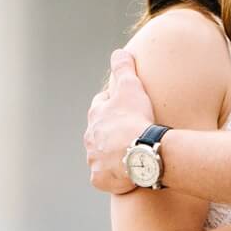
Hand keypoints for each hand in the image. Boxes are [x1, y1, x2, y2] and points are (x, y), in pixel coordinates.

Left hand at [84, 49, 155, 193]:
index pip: (101, 106)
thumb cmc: (135, 118)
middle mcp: (90, 138)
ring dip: (111, 155)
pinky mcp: (100, 178)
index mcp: (96, 115)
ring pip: (100, 156)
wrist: (140, 152)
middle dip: (110, 133)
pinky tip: (125, 174)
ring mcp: (93, 160)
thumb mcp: (130, 86)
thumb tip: (119, 52)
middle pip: (99, 133)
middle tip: (129, 135)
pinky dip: (112, 176)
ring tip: (129, 156)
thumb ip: (124, 67)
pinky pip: (104, 177)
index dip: (113, 106)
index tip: (125, 109)